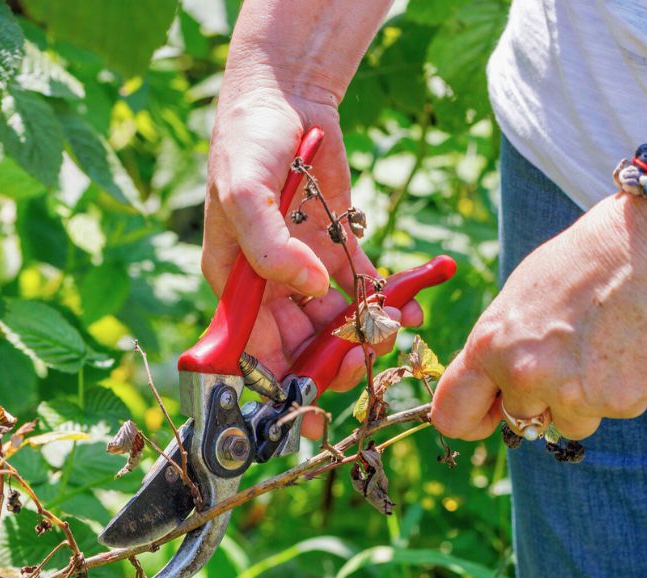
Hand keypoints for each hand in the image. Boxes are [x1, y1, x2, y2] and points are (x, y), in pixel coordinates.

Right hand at [202, 81, 420, 436]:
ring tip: (397, 329)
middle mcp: (270, 285)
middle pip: (299, 346)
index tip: (303, 415)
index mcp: (236, 283)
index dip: (274, 387)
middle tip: (366, 362)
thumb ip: (269, 247)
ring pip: (336, 323)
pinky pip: (362, 289)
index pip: (250, 351)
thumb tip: (307, 291)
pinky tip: (410, 306)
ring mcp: (305, 269)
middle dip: (332, 362)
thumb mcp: (244, 191)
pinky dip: (386, 301)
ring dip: (365, 334)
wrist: (287, 93)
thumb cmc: (249, 141)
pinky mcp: (337, 249)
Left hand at [431, 193, 646, 440]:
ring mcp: (572, 394)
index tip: (488, 414)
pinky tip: (627, 346)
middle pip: (520, 420)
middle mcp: (525, 376)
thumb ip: (501, 347)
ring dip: (582, 398)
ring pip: (569, 423)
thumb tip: (495, 386)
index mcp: (489, 345)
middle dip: (538, 400)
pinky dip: (619, 389)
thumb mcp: (520, 298)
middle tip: (565, 360)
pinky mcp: (619, 402)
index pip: (452, 413)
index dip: (470, 419)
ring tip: (601, 346)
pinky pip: (610, 411)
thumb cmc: (583, 262)